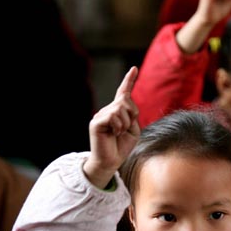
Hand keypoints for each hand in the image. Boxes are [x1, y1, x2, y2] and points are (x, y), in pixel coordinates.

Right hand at [83, 66, 139, 188]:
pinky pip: (113, 116)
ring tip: (119, 133)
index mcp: (117, 112)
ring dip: (125, 123)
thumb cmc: (122, 147)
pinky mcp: (96, 122)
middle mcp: (107, 110)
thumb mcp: (133, 129)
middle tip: (126, 128)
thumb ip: (132, 115)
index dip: (129, 80)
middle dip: (132, 114)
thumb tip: (123, 104)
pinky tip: (114, 133)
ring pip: (120, 108)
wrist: (111, 162)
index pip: (123, 93)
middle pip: (126, 101)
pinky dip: (118, 126)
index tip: (134, 68)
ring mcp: (100, 115)